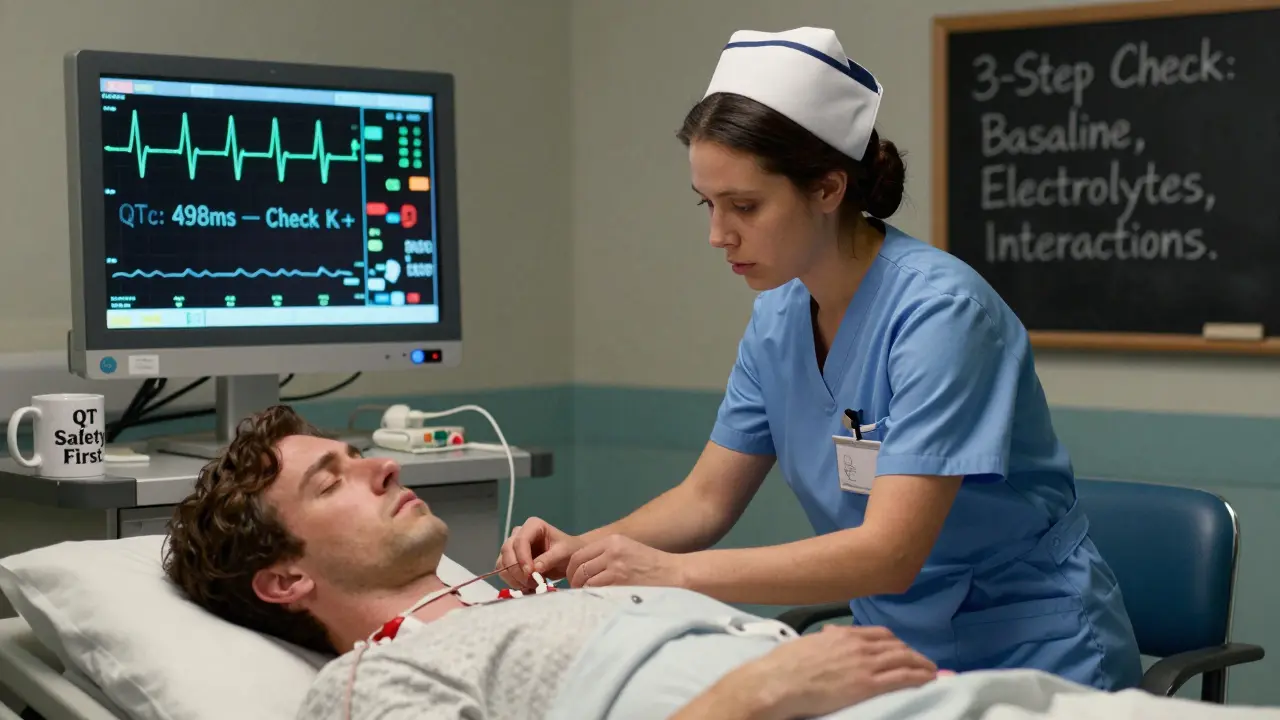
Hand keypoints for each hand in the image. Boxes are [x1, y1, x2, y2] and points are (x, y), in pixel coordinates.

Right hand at [496, 517, 583, 589]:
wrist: (568, 558)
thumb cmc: (568, 550)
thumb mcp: (563, 553)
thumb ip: (549, 559)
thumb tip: (534, 569)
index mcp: (533, 526)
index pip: (520, 540)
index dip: (522, 557)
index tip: (530, 573)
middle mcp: (519, 533)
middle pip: (507, 551)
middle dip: (517, 570)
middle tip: (532, 583)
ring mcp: (513, 547)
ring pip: (502, 562)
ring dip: (514, 577)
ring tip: (532, 586)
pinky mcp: (511, 560)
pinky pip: (504, 571)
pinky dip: (513, 581)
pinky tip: (526, 586)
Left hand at [565, 534, 686, 588]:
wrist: (676, 575)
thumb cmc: (653, 566)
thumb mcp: (629, 550)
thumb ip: (608, 556)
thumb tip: (584, 571)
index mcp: (613, 541)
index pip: (579, 554)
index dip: (572, 569)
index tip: (575, 580)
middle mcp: (611, 552)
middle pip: (578, 567)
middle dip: (574, 581)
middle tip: (578, 592)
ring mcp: (615, 568)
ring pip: (585, 581)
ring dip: (583, 591)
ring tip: (589, 599)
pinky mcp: (619, 584)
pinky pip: (596, 592)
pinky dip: (592, 598)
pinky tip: (598, 602)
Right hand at [743, 625, 937, 718]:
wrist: (779, 681)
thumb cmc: (785, 665)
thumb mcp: (808, 644)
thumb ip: (824, 639)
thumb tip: (828, 634)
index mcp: (843, 634)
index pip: (880, 634)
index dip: (896, 642)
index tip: (902, 649)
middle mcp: (858, 645)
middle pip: (896, 646)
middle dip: (913, 654)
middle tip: (922, 662)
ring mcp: (865, 663)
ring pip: (904, 659)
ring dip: (922, 664)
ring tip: (931, 672)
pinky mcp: (868, 684)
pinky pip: (903, 677)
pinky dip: (920, 677)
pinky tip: (929, 679)